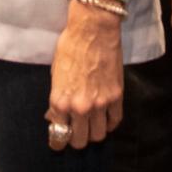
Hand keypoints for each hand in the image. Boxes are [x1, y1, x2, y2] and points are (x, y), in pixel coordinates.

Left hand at [47, 2, 123, 149]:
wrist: (93, 29)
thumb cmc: (70, 46)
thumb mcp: (55, 73)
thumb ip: (57, 99)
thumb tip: (56, 116)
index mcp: (60, 101)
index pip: (58, 136)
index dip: (58, 142)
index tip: (58, 142)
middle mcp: (80, 107)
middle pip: (80, 141)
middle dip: (76, 140)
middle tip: (76, 133)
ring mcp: (100, 104)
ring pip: (99, 136)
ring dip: (94, 134)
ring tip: (91, 125)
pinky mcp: (117, 97)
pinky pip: (115, 121)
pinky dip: (110, 123)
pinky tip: (105, 117)